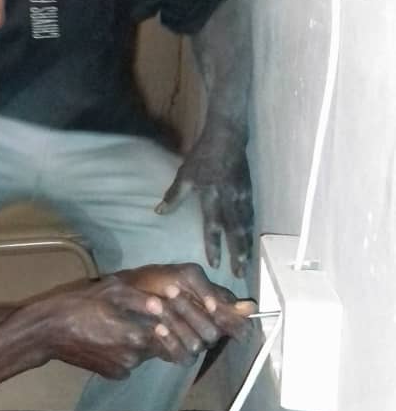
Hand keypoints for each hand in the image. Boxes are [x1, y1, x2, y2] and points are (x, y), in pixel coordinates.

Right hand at [40, 278, 175, 378]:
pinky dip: (128, 352)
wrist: (49, 331)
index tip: (170, 311)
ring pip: (144, 354)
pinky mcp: (111, 375)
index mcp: (137, 336)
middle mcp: (134, 358)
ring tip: (129, 323)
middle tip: (152, 316)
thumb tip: (163, 304)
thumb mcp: (111, 291)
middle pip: (159, 346)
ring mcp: (123, 370)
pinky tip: (115, 337)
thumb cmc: (80, 304)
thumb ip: (141, 299)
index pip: (169, 333)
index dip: (173, 321)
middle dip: (160, 332)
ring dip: (143, 342)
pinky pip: (129, 363)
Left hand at [121, 263, 253, 357]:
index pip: (241, 324)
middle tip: (170, 290)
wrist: (128, 293)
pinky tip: (158, 327)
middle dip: (190, 310)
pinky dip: (171, 340)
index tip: (210, 305)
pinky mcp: (179, 354)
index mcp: (217, 308)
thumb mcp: (187, 276)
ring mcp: (196, 342)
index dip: (233, 320)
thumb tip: (250, 307)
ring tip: (155, 303)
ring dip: (176, 321)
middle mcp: (210, 328)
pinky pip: (184, 356)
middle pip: (214, 331)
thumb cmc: (158, 281)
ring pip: (198, 343)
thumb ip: (214, 291)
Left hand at [156, 130, 253, 277]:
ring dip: (247, 245)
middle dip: (237, 253)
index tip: (215, 264)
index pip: (213, 225)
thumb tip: (159, 212)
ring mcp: (242, 196)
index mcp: (212, 195)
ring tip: (247, 262)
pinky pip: (251, 215)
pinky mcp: (249, 192)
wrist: (228, 137)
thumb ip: (174, 195)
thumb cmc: (203, 156)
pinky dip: (251, 230)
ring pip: (246, 225)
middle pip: (235, 231)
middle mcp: (230, 199)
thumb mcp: (185, 173)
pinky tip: (251, 241)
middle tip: (239, 273)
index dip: (214, 245)